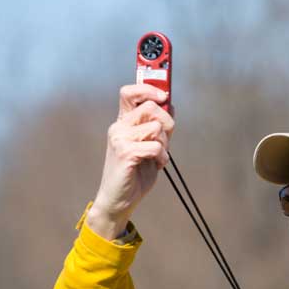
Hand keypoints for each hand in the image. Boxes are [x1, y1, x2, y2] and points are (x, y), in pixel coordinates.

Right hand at [87, 84, 174, 239]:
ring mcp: (120, 139)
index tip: (164, 95)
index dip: (148, 88)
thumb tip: (170, 105)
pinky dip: (162, 157)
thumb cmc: (135, 174)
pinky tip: (156, 165)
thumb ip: (158, 127)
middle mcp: (119, 127)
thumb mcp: (150, 146)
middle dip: (168, 123)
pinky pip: (155, 146)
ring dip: (164, 145)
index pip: (130, 93)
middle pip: (151, 107)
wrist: (119, 200)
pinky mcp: (125, 152)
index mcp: (123, 123)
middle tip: (166, 140)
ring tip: (157, 157)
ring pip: (156, 127)